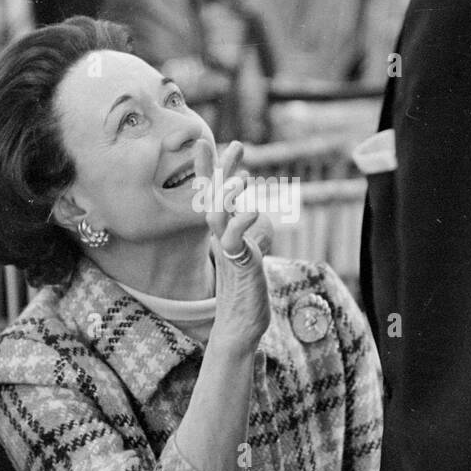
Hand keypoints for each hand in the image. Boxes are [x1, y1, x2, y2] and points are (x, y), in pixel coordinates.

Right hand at [194, 138, 270, 355]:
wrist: (239, 326)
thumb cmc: (246, 294)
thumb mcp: (250, 257)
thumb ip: (252, 238)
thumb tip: (262, 221)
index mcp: (224, 234)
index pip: (214, 196)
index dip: (211, 169)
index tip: (208, 143)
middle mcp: (222, 239)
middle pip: (214, 198)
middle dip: (220, 170)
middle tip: (233, 143)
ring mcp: (228, 252)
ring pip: (220, 217)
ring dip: (229, 195)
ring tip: (243, 177)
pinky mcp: (238, 265)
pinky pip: (236, 241)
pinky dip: (243, 224)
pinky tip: (255, 210)